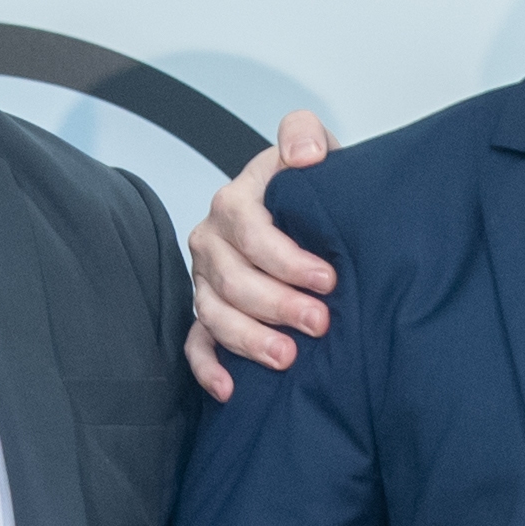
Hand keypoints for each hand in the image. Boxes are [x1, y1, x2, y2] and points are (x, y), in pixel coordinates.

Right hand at [183, 111, 342, 402]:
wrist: (312, 219)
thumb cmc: (313, 192)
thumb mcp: (317, 151)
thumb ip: (305, 136)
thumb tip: (303, 154)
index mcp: (237, 202)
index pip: (249, 230)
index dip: (286, 258)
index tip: (328, 279)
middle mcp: (214, 240)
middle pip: (232, 278)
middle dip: (276, 304)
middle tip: (320, 322)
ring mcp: (206, 279)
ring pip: (213, 313)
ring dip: (249, 339)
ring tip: (288, 358)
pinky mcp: (207, 310)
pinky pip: (196, 343)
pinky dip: (208, 368)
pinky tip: (230, 389)